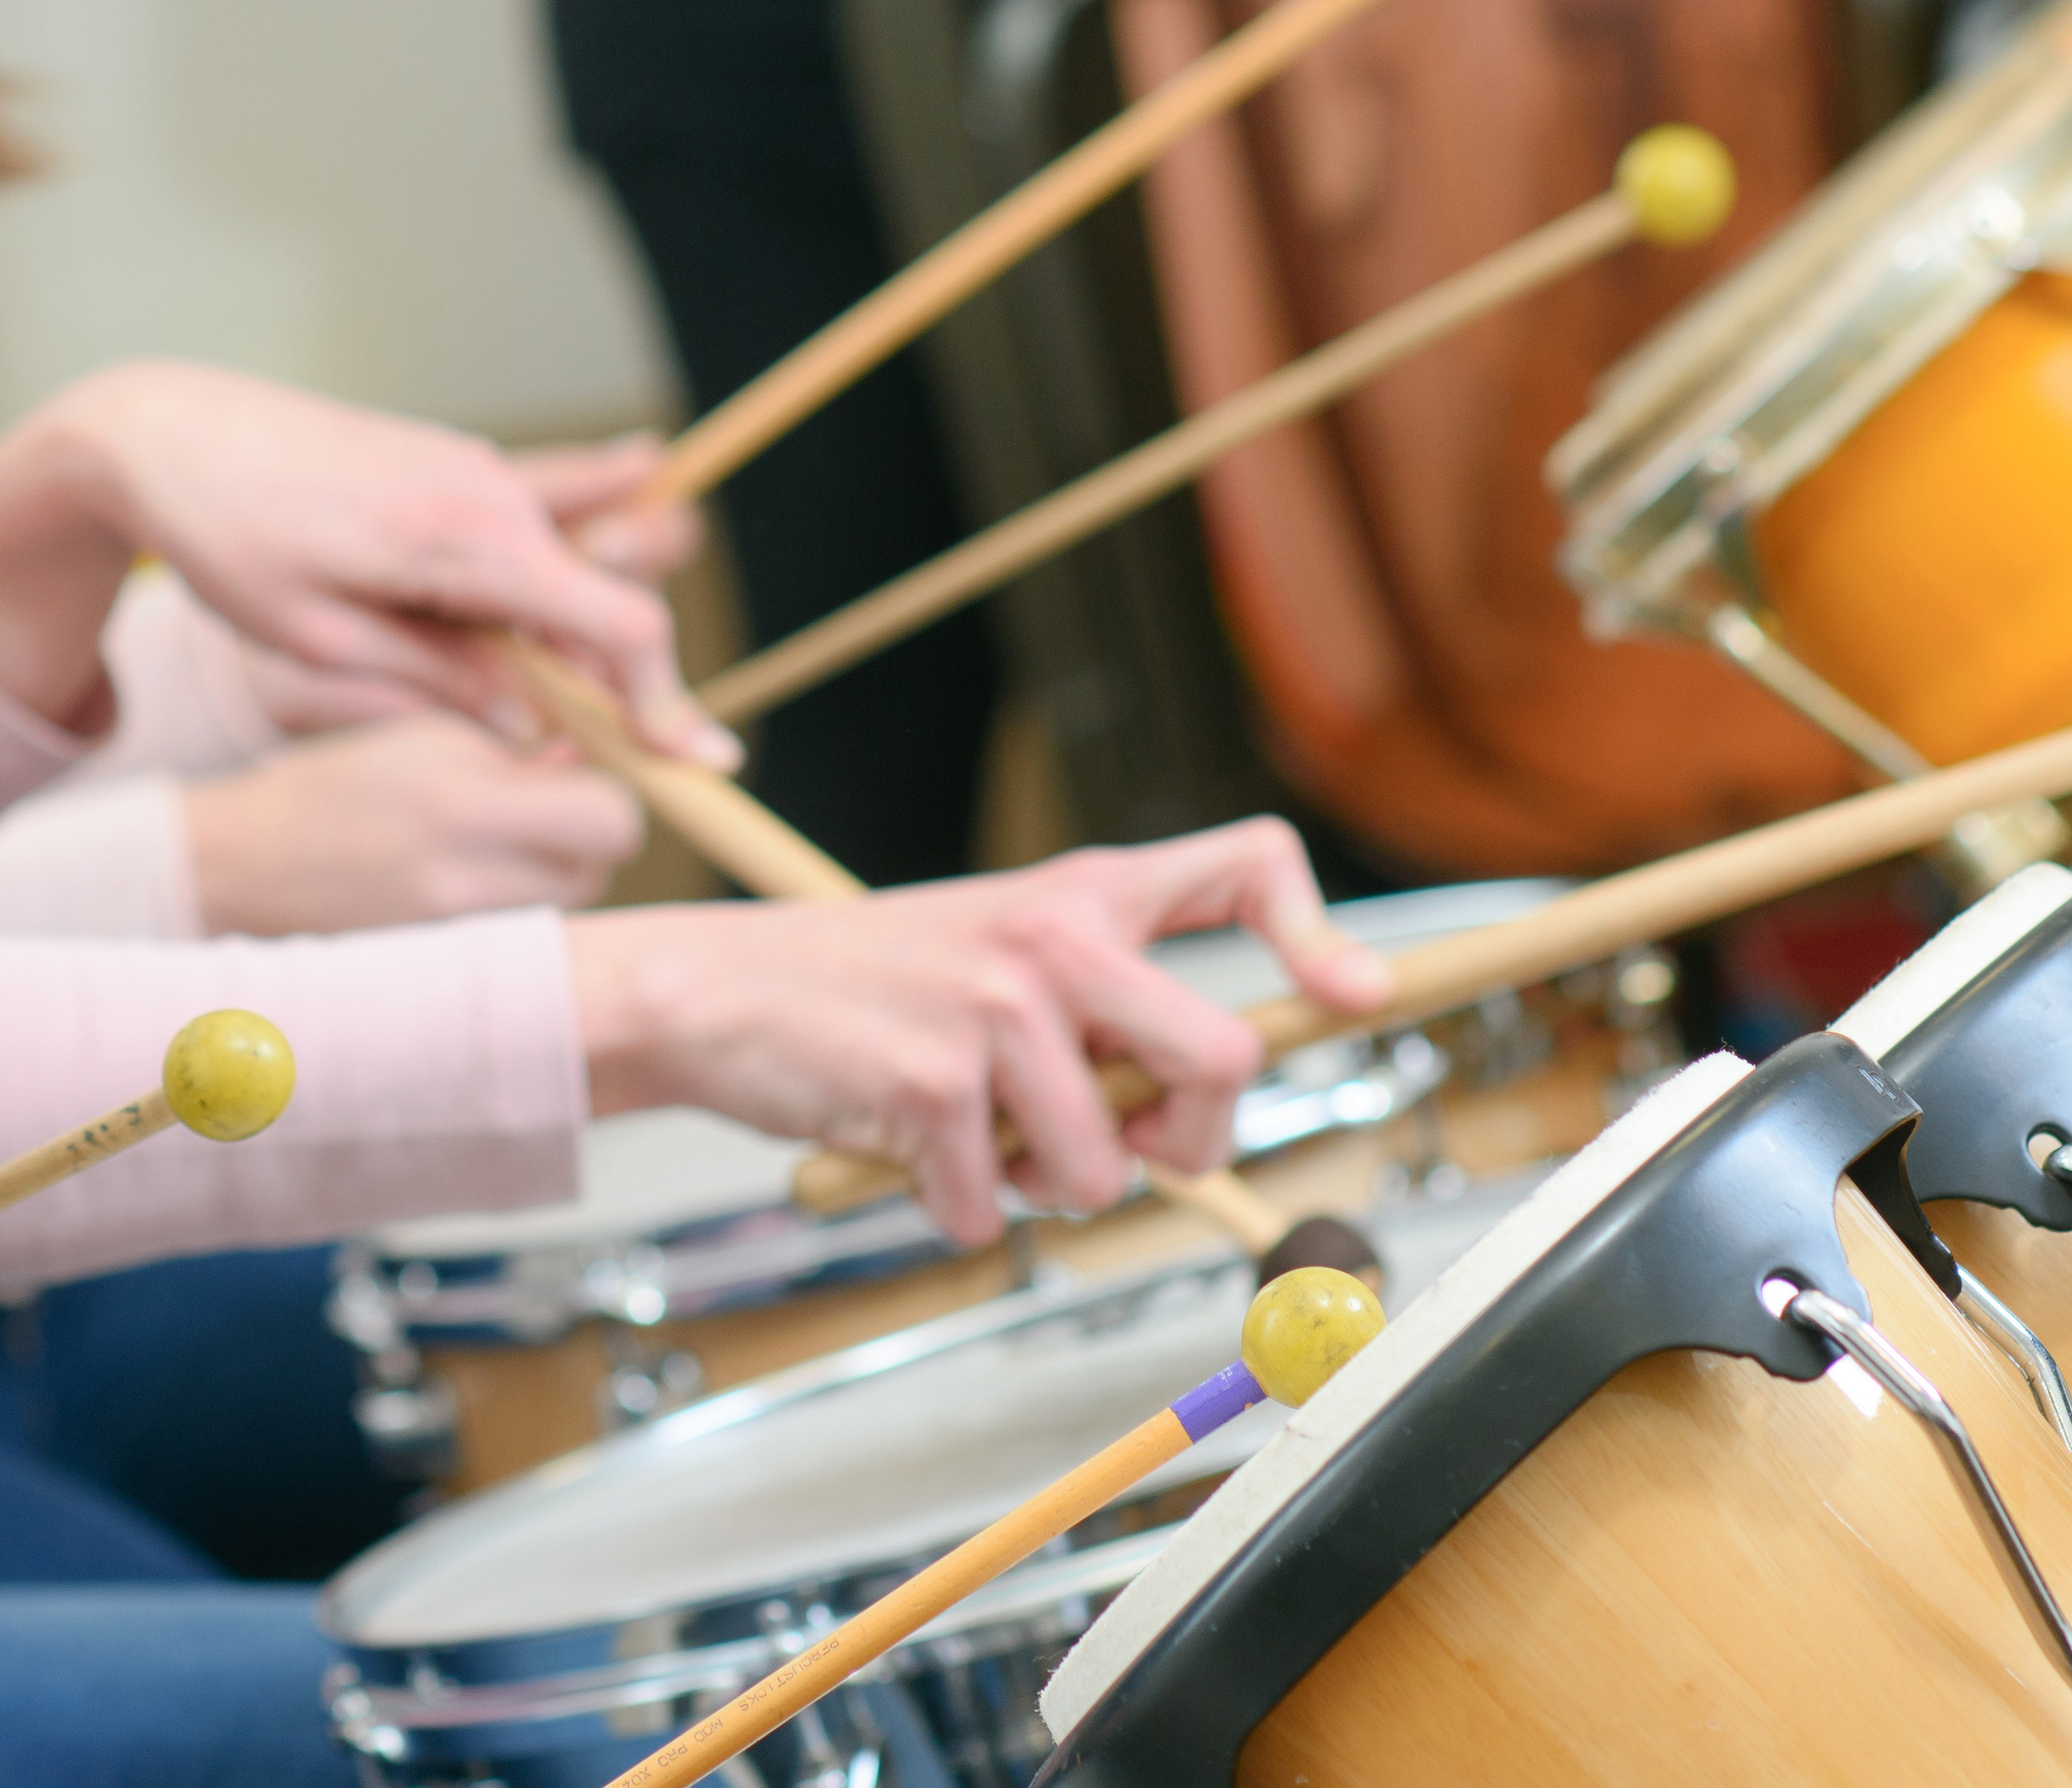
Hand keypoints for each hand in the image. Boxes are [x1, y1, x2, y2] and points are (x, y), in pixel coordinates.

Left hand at [0, 363, 724, 764]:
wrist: (168, 432)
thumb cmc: (227, 539)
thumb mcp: (319, 639)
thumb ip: (438, 681)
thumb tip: (538, 727)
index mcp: (468, 538)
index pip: (616, 624)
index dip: (664, 699)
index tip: (694, 763)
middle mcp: (491, 492)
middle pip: (598, 605)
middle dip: (615, 687)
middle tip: (617, 765)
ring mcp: (475, 470)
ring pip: (561, 572)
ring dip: (568, 640)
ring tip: (555, 706)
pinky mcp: (452, 464)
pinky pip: (527, 526)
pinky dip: (556, 566)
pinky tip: (643, 477)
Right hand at [187, 714, 649, 933]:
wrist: (241, 865)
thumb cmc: (331, 786)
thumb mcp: (423, 740)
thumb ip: (517, 752)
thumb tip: (585, 765)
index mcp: (464, 806)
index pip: (610, 820)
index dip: (610, 795)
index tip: (582, 779)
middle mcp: (469, 882)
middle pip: (598, 872)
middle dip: (586, 837)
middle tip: (540, 809)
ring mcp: (459, 939)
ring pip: (565, 908)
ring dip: (552, 873)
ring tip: (494, 844)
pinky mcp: (446, 970)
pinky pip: (519, 937)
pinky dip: (513, 908)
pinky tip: (465, 882)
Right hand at [559, 821, 1395, 1250]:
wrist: (720, 989)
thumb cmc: (869, 987)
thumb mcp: (998, 953)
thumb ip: (1102, 1003)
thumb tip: (1202, 1106)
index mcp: (1083, 894)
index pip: (1247, 862)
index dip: (1318, 933)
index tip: (1351, 994)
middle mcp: (1056, 938)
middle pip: (1223, 1061)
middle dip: (1186, 1145)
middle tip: (1122, 1147)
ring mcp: (995, 1010)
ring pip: (1104, 1169)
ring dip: (1043, 1188)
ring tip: (974, 1132)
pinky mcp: (933, 1084)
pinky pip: (993, 1208)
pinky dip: (954, 1209)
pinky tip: (907, 1147)